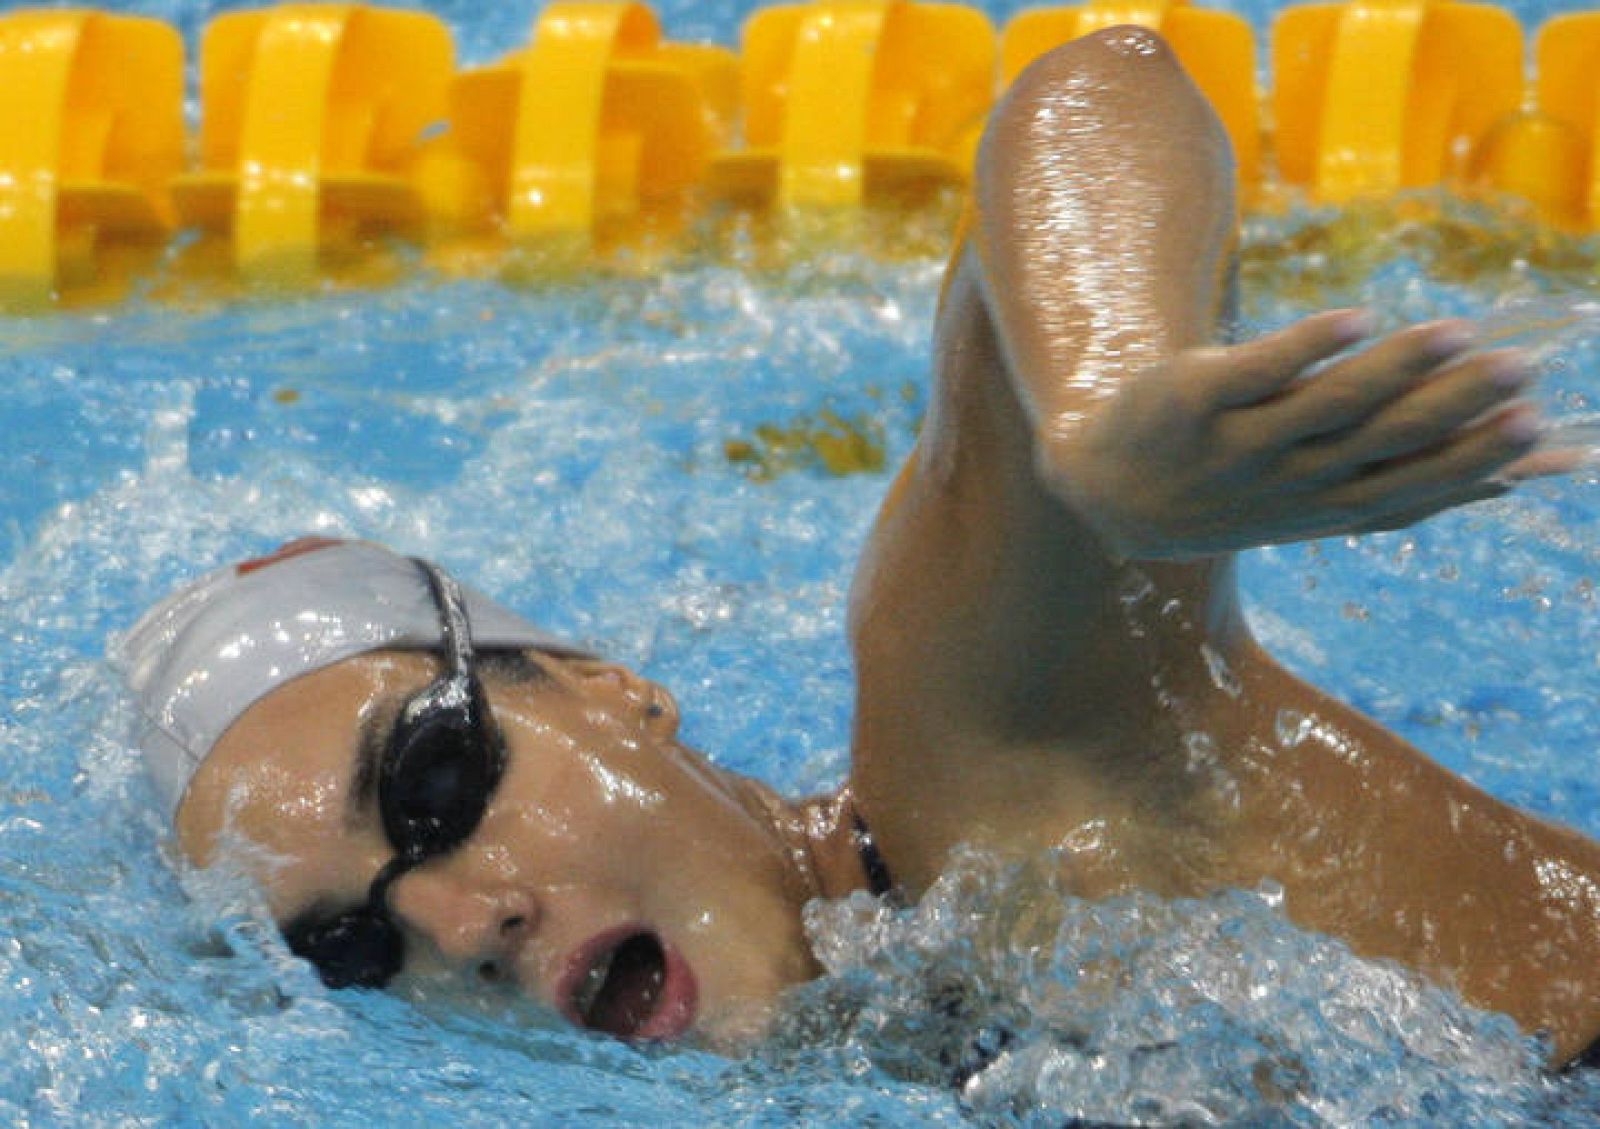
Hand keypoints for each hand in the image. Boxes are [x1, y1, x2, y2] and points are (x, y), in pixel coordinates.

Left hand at [1038, 311, 1551, 559]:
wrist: (1108, 494)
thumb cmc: (1238, 486)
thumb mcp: (1321, 506)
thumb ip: (1410, 488)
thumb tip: (1520, 481)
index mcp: (1329, 504)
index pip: (1415, 484)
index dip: (1478, 461)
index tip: (1545, 432)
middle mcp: (1292, 478)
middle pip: (1383, 441)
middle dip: (1455, 408)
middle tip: (1521, 371)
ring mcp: (1242, 442)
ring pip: (1327, 407)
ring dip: (1394, 370)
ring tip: (1455, 333)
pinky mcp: (1196, 400)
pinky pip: (1253, 371)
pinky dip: (1303, 346)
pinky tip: (1354, 318)